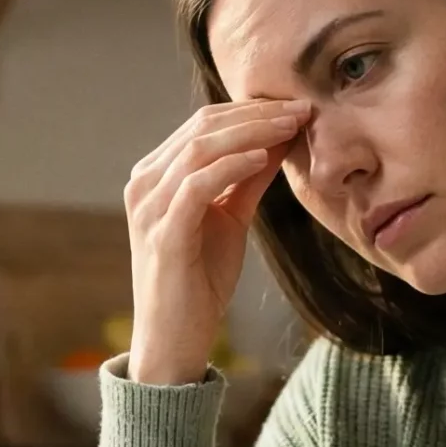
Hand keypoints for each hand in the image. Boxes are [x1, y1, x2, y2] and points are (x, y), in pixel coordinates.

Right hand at [121, 99, 307, 384]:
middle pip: (202, 128)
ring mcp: (149, 208)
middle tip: (301, 109)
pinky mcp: (162, 234)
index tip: (296, 107)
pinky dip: (232, 166)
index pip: (203, 124)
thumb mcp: (230, 219)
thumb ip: (248, 179)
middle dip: (257, 114)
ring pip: (199, 149)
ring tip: (291, 127)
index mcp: (156, 175)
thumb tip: (281, 138)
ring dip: (251, 133)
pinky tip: (263, 157)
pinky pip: (197, 186)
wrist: (175, 339)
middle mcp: (144, 184)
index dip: (252, 110)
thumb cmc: (199, 280)